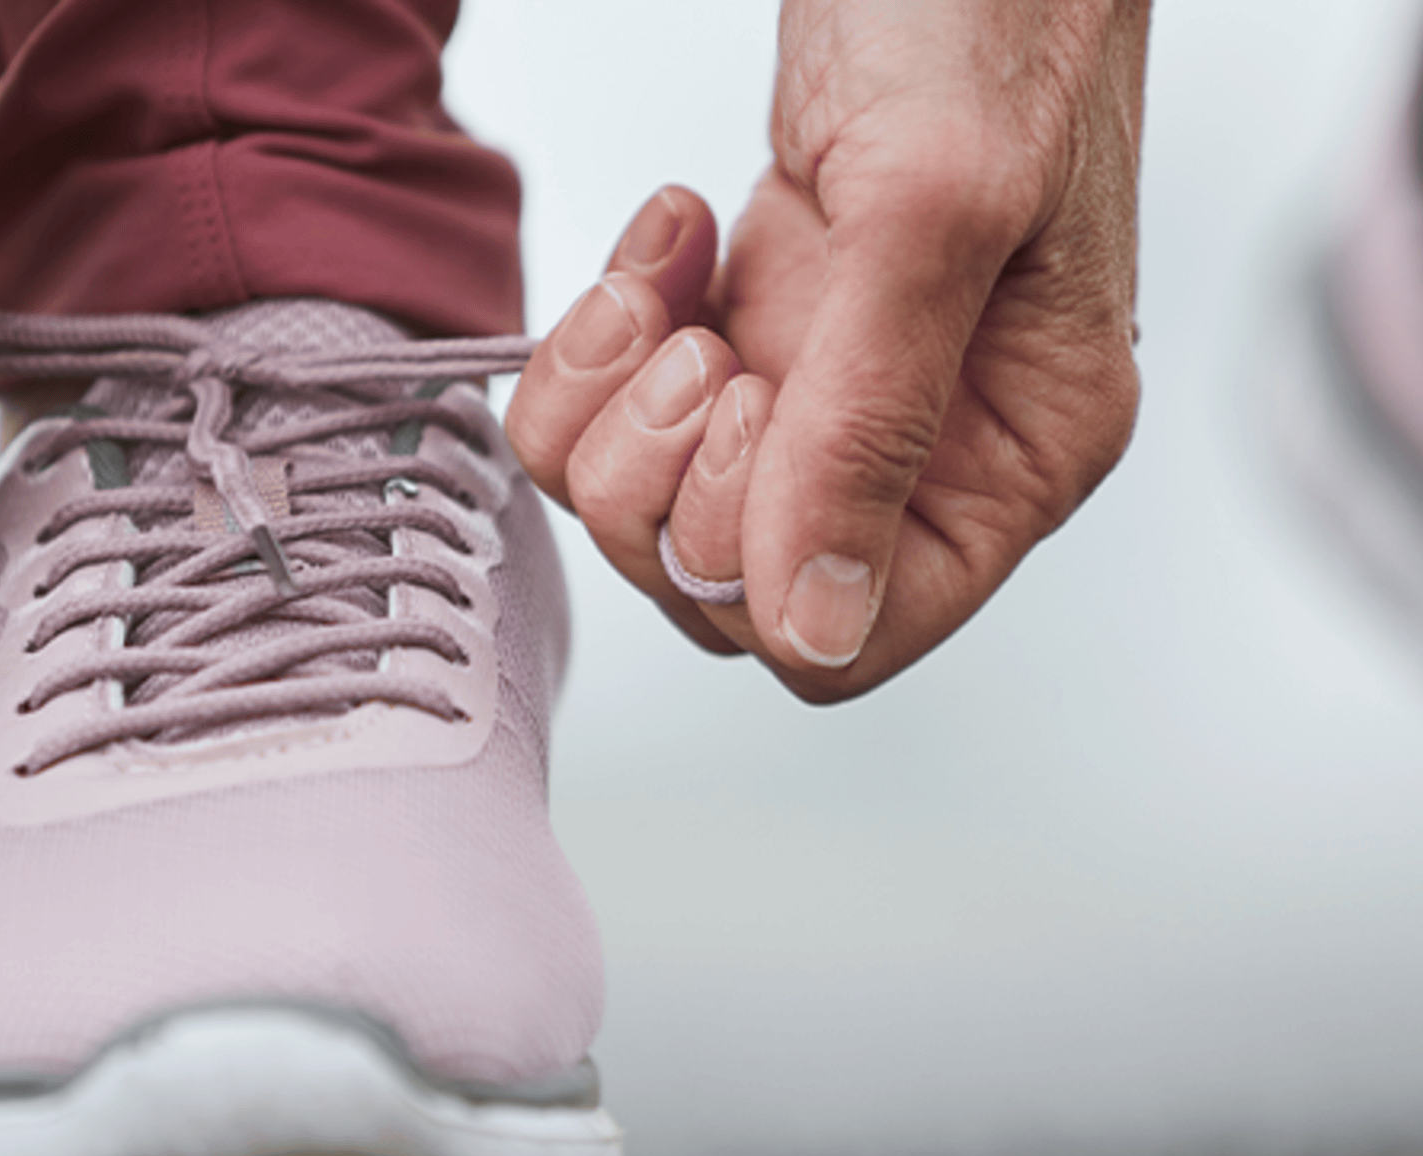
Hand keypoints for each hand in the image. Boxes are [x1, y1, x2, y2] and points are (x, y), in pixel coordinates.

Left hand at [507, 0, 1147, 700]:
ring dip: (614, 405)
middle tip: (700, 344)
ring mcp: (820, 397)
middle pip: (721, 588)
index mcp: (1014, 455)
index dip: (754, 562)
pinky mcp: (746, 335)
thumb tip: (815, 623)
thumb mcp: (936, 209)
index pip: (856, 636)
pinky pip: (610, 417)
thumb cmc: (988, 16)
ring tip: (668, 283)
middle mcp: (919, 453)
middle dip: (663, 476)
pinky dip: (598, 339)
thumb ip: (871, 425)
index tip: (746, 411)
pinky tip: (668, 240)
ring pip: (644, 512)